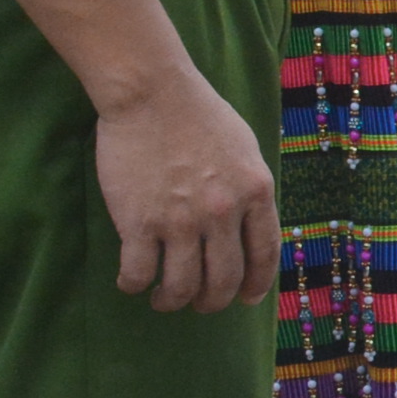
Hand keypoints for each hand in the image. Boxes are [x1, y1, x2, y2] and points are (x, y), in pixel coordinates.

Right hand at [95, 63, 279, 313]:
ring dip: (173, 301)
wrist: (151, 92)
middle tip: (201, 304)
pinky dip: (134, 285)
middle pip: (224, 280)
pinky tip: (132, 281)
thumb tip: (251, 224)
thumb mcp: (245, 149)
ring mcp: (181, 220)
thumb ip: (251, 189)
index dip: (256, 284)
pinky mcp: (139, 222)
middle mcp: (223, 212)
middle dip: (213, 302)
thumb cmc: (198, 113)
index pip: (264, 255)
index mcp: (256, 192)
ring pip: (182, 286)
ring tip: (164, 300)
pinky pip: (139, 273)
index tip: (246, 299)